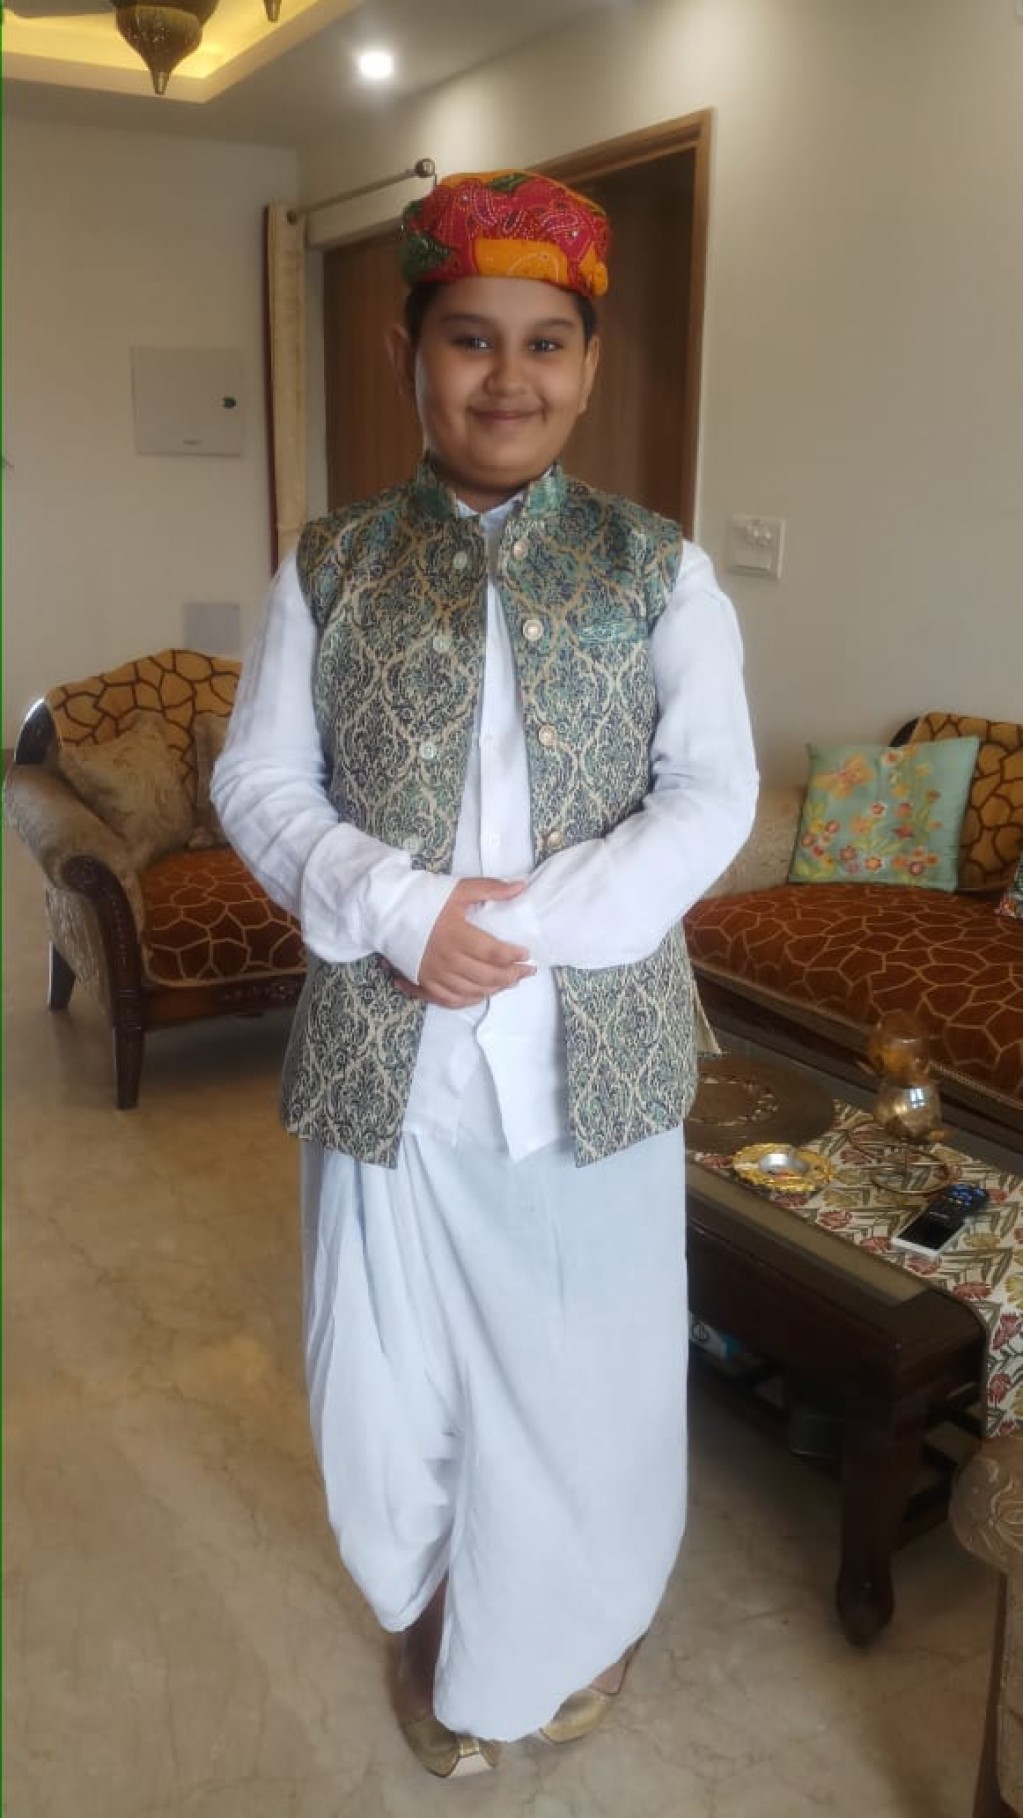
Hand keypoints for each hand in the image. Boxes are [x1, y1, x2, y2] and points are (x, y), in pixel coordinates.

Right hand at [394, 877, 534, 1008]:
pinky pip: (449, 1000)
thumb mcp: (458, 889)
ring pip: (471, 992)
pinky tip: (480, 995)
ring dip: (494, 990)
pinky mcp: (423, 982)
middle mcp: (446, 959)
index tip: (526, 955)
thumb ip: (491, 889)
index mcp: (456, 935)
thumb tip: (521, 887)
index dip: (513, 956)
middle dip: (511, 976)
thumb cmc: (422, 899)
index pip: (493, 953)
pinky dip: (468, 1000)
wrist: (385, 911)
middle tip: (526, 972)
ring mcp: (434, 974)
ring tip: (509, 982)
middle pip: (486, 977)